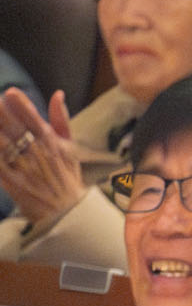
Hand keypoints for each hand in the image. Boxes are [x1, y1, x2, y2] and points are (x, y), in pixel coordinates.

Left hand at [0, 88, 85, 228]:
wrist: (67, 213)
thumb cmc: (68, 178)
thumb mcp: (71, 148)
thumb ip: (61, 120)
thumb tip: (57, 94)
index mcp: (51, 141)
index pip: (33, 117)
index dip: (19, 103)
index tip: (10, 93)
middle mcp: (35, 152)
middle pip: (11, 126)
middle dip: (0, 112)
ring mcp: (21, 167)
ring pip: (0, 142)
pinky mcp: (9, 180)